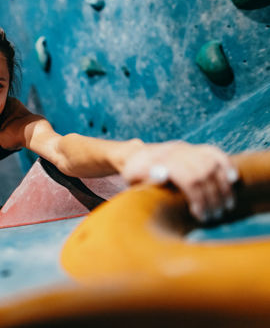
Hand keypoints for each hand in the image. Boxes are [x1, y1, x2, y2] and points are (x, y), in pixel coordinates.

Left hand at [122, 141, 237, 222]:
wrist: (137, 155)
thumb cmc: (135, 174)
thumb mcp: (131, 180)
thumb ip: (143, 182)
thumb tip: (160, 178)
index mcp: (159, 161)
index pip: (186, 178)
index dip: (196, 198)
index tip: (199, 215)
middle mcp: (174, 153)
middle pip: (200, 175)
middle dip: (210, 198)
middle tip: (213, 217)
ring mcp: (186, 149)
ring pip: (211, 165)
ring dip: (222, 187)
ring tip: (225, 207)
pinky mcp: (195, 148)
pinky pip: (215, 153)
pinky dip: (226, 165)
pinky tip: (233, 180)